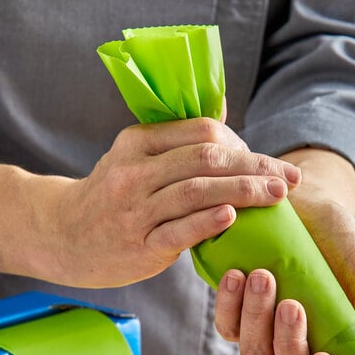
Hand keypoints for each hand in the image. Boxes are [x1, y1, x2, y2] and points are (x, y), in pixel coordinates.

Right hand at [0, 118, 300, 286]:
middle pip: (206, 160)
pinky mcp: (139, 244)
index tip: (272, 163)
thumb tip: (224, 110)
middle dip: (255, 168)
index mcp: (139, 142)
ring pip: (196, 192)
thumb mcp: (135, 155)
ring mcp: (136, 209)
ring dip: (244, 192)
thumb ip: (177, 138)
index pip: (201, 132)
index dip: (244, 145)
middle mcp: (136, 171)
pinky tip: (232, 216)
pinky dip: (207, 221)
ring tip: (278, 195)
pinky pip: (178, 231)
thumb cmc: (113, 194)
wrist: (64, 234)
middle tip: (290, 179)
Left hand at [214, 148, 354, 354]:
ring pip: (256, 354)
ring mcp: (266, 334)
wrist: (303, 202)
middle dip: (291, 346)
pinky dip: (231, 304)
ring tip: (265, 276)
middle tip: (294, 305)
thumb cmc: (337, 240)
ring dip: (259, 319)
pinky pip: (227, 327)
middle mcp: (300, 348)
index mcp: (337, 347)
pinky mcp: (237, 315)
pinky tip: (238, 274)